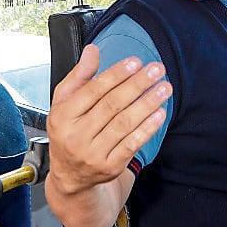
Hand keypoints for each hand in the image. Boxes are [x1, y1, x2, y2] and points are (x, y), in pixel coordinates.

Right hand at [46, 45, 169, 194]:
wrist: (70, 176)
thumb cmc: (68, 132)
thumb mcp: (64, 103)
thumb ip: (79, 76)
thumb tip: (92, 50)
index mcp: (63, 116)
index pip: (93, 91)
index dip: (116, 74)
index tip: (135, 62)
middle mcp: (76, 136)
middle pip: (111, 105)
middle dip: (137, 84)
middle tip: (156, 69)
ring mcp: (93, 153)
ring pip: (124, 124)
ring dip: (147, 103)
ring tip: (164, 88)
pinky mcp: (110, 167)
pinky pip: (132, 144)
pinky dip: (147, 127)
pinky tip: (159, 113)